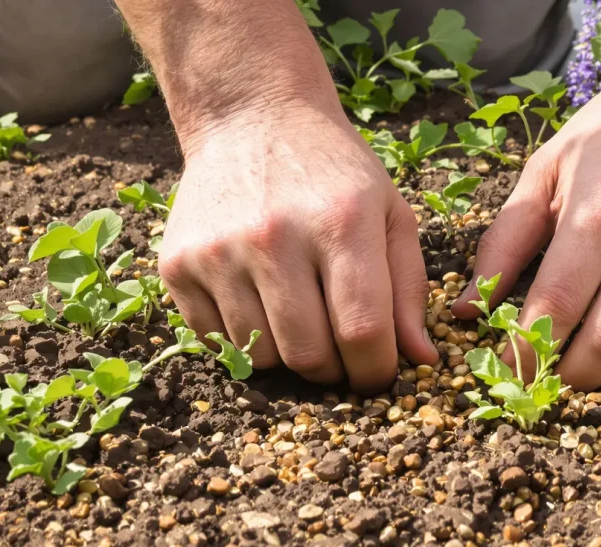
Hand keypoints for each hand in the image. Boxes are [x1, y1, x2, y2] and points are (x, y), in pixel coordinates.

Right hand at [159, 108, 437, 389]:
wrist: (252, 118)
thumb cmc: (335, 173)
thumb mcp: (390, 214)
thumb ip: (408, 291)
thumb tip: (422, 363)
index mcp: (340, 223)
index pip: (362, 331)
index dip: (375, 370)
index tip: (378, 374)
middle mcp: (274, 237)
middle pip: (308, 355)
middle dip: (333, 370)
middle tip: (339, 349)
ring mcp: (218, 252)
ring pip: (260, 357)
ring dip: (287, 355)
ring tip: (298, 314)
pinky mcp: (177, 265)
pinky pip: (216, 342)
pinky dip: (243, 340)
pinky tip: (258, 300)